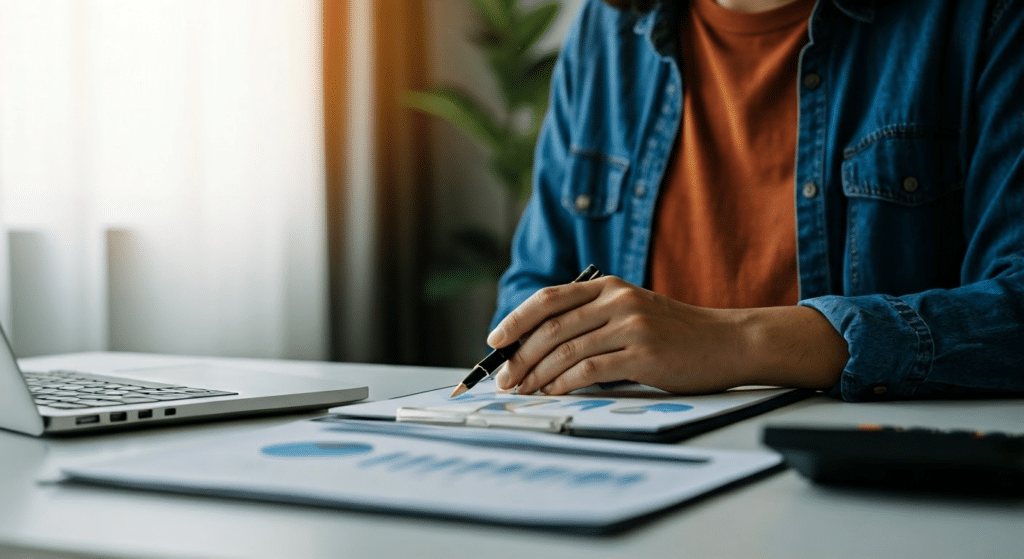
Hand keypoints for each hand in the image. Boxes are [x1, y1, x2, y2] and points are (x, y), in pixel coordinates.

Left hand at [488, 276, 847, 394]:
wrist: (728, 342)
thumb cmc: (677, 334)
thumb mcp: (632, 314)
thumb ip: (593, 321)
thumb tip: (540, 348)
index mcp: (607, 286)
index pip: (548, 299)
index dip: (516, 319)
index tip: (495, 340)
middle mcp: (616, 300)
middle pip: (550, 327)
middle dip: (519, 355)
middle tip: (504, 378)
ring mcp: (630, 325)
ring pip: (564, 350)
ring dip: (536, 374)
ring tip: (522, 391)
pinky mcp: (642, 353)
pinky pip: (588, 370)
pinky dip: (563, 384)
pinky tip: (551, 394)